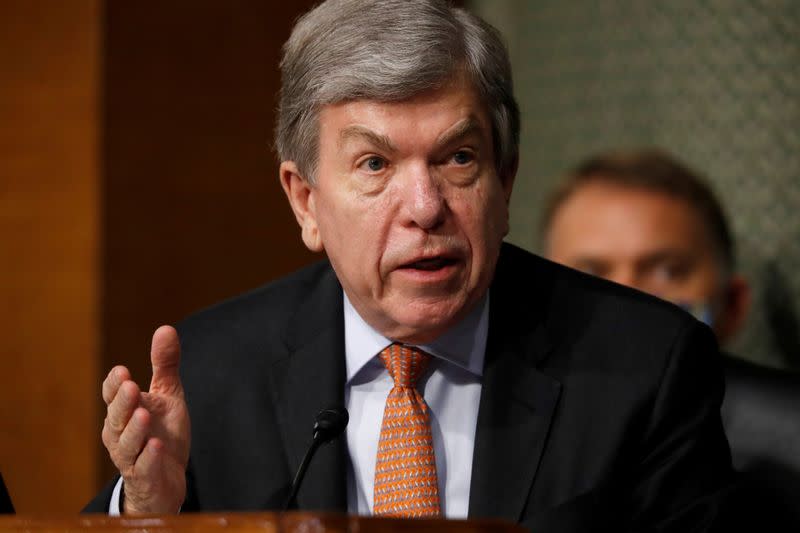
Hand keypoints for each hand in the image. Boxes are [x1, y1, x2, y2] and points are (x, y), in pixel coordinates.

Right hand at [101, 325, 189, 513]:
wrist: (168, 478)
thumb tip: (165, 328)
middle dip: (122, 402)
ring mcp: (130, 456)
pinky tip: (157, 445)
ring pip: (125, 443)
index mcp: (123, 411)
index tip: (122, 371)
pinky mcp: (144, 476)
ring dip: (134, 429)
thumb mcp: (168, 395)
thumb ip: (164, 365)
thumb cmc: (163, 431)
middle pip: (116, 417)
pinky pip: (142, 467)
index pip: (112, 395)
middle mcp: (120, 433)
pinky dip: (148, 457)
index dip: (115, 385)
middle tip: (131, 386)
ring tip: (143, 414)